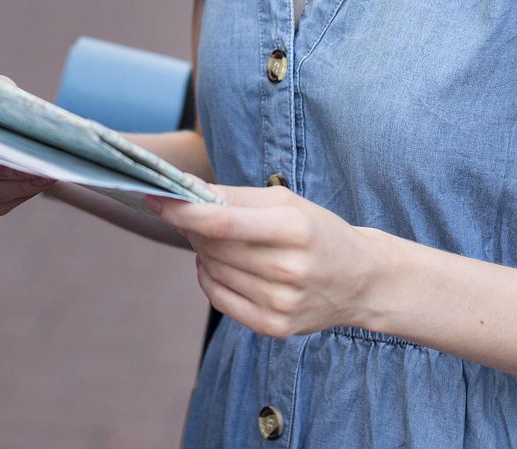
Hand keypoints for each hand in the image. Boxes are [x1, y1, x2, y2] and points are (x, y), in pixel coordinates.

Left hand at [146, 185, 379, 338]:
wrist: (361, 280)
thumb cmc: (318, 232)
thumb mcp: (286, 202)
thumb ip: (234, 196)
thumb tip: (186, 189)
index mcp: (293, 229)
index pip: (222, 223)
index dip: (182, 212)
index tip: (155, 199)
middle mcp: (288, 269)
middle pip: (213, 247)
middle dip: (192, 228)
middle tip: (192, 214)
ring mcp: (281, 303)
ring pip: (212, 271)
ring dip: (202, 252)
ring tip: (216, 240)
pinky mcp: (274, 327)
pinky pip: (219, 299)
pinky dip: (209, 278)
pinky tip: (220, 264)